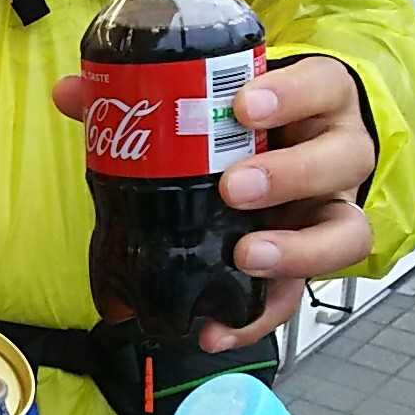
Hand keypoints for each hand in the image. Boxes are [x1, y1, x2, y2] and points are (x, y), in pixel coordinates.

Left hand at [55, 56, 376, 353]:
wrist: (293, 152)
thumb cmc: (257, 122)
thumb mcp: (219, 97)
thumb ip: (147, 94)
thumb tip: (70, 93)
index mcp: (318, 100)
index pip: (320, 85)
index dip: (289, 96)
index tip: (243, 105)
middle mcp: (339, 153)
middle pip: (339, 161)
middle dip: (287, 176)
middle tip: (234, 187)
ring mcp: (332, 211)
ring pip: (343, 233)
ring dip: (294, 251)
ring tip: (245, 256)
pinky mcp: (312, 264)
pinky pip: (298, 296)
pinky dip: (257, 318)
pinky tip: (217, 328)